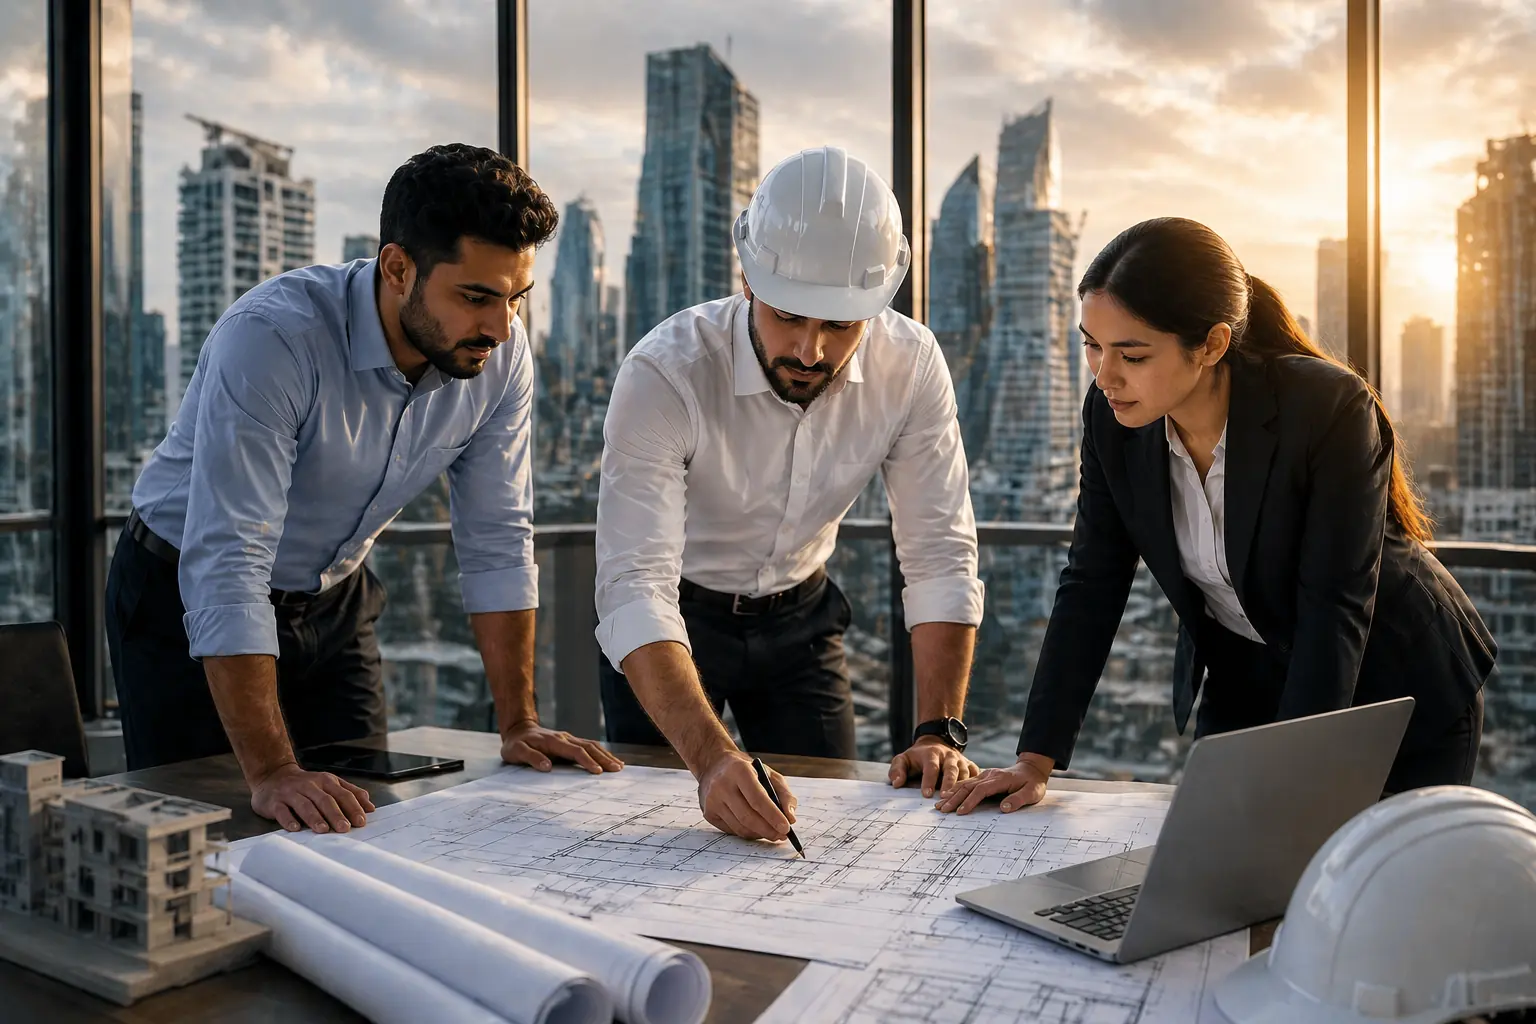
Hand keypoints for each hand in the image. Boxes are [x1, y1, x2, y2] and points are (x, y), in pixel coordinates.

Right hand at [251, 761, 375, 833]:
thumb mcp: (330, 784)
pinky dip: (288, 819)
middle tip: (345, 828)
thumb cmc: (306, 785)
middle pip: (325, 800)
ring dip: (315, 817)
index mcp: (326, 781)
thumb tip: (370, 808)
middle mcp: (309, 785)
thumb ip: (350, 793)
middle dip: (336, 814)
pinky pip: (282, 811)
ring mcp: (291, 793)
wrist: (272, 775)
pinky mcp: (275, 802)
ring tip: (323, 830)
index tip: (361, 822)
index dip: (353, 808)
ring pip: (305, 805)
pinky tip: (295, 828)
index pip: (343, 794)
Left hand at [501, 721, 624, 773]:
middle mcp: (564, 738)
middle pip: (589, 747)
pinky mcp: (570, 742)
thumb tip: (548, 767)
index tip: (599, 772)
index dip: (588, 761)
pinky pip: (589, 746)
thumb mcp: (516, 752)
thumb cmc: (516, 744)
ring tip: (619, 766)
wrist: (518, 730)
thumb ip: (531, 758)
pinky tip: (609, 760)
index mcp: (554, 742)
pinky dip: (601, 753)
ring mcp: (568, 739)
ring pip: (592, 745)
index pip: (575, 751)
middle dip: (604, 758)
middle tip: (618, 769)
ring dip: (606, 755)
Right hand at [697, 751, 796, 840]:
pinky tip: (757, 830)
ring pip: (740, 827)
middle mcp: (722, 785)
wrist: (713, 764)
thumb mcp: (767, 773)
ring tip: (772, 833)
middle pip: (748, 816)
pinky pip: (732, 830)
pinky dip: (747, 833)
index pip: (757, 798)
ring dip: (759, 834)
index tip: (787, 828)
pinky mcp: (708, 813)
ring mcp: (712, 800)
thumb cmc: (745, 770)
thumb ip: (783, 793)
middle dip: (768, 830)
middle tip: (782, 836)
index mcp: (739, 771)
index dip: (773, 815)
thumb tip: (791, 818)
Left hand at [889, 737, 978, 797]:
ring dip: (962, 787)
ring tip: (959, 802)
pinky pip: (975, 773)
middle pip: (950, 769)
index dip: (928, 781)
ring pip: (964, 773)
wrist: (935, 741)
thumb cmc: (917, 756)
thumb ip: (897, 770)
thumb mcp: (903, 759)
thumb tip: (896, 783)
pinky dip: (976, 783)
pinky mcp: (969, 764)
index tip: (926, 794)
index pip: (931, 767)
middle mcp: (948, 756)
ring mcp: (960, 760)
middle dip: (948, 784)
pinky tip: (974, 795)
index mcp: (931, 754)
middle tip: (945, 798)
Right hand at [935, 753, 1053, 814]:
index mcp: (1000, 779)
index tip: (960, 812)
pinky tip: (947, 794)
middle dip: (954, 798)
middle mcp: (990, 775)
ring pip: (965, 783)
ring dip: (951, 794)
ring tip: (940, 804)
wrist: (1031, 769)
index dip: (970, 801)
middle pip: (968, 786)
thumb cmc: (1032, 783)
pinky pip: (967, 782)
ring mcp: (985, 775)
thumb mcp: (1032, 793)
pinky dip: (955, 788)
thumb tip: (1004, 808)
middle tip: (942, 809)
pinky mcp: (983, 776)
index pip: (981, 790)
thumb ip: (1018, 800)